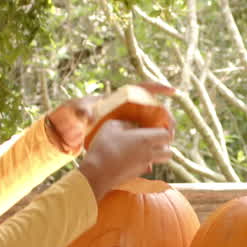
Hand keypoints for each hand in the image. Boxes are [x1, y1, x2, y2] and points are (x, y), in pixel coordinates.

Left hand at [47, 81, 175, 153]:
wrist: (73, 127)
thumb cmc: (76, 113)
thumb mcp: (78, 110)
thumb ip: (82, 111)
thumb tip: (87, 115)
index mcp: (120, 97)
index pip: (143, 88)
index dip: (159, 87)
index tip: (173, 91)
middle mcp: (129, 108)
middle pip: (154, 109)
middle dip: (166, 118)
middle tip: (171, 129)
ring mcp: (130, 121)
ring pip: (151, 126)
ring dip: (161, 134)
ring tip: (167, 144)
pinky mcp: (128, 134)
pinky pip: (142, 140)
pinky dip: (147, 147)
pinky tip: (151, 159)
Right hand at [77, 119, 172, 200]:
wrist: (97, 173)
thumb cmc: (104, 146)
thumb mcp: (112, 126)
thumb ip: (127, 124)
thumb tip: (133, 127)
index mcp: (145, 139)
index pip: (167, 136)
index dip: (166, 131)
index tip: (159, 128)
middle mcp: (149, 154)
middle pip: (169, 153)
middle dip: (165, 146)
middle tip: (155, 140)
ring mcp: (143, 166)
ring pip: (159, 162)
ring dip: (156, 155)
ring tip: (144, 149)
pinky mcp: (136, 175)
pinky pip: (147, 168)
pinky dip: (144, 163)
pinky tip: (131, 158)